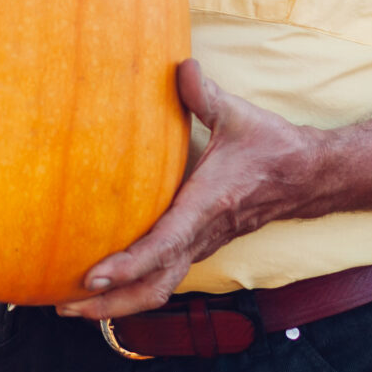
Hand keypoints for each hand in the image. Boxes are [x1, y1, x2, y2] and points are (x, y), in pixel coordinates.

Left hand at [60, 60, 324, 320]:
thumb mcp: (238, 114)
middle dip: (109, 304)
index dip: (128, 265)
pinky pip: (163, 279)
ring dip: (116, 305)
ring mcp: (200, 246)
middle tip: (63, 306)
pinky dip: (131, 290)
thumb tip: (181, 65)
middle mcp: (202, 235)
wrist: (308, 176)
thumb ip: (204, 93)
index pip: (164, 244)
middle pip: (154, 287)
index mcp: (207, 206)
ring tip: (70, 307)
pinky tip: (100, 288)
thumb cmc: (271, 146)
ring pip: (157, 290)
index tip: (93, 277)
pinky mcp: (198, 247)